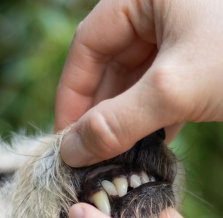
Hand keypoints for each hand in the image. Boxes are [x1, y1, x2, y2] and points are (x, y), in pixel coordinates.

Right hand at [56, 0, 222, 166]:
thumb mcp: (174, 89)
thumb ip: (118, 121)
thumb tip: (70, 153)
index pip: (87, 46)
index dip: (71, 95)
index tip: (66, 139)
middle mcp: (156, 12)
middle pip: (108, 68)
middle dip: (99, 114)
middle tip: (90, 155)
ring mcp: (179, 36)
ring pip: (133, 84)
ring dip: (123, 122)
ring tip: (115, 158)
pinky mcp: (196, 62)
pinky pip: (159, 92)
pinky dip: (150, 120)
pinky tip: (146, 147)